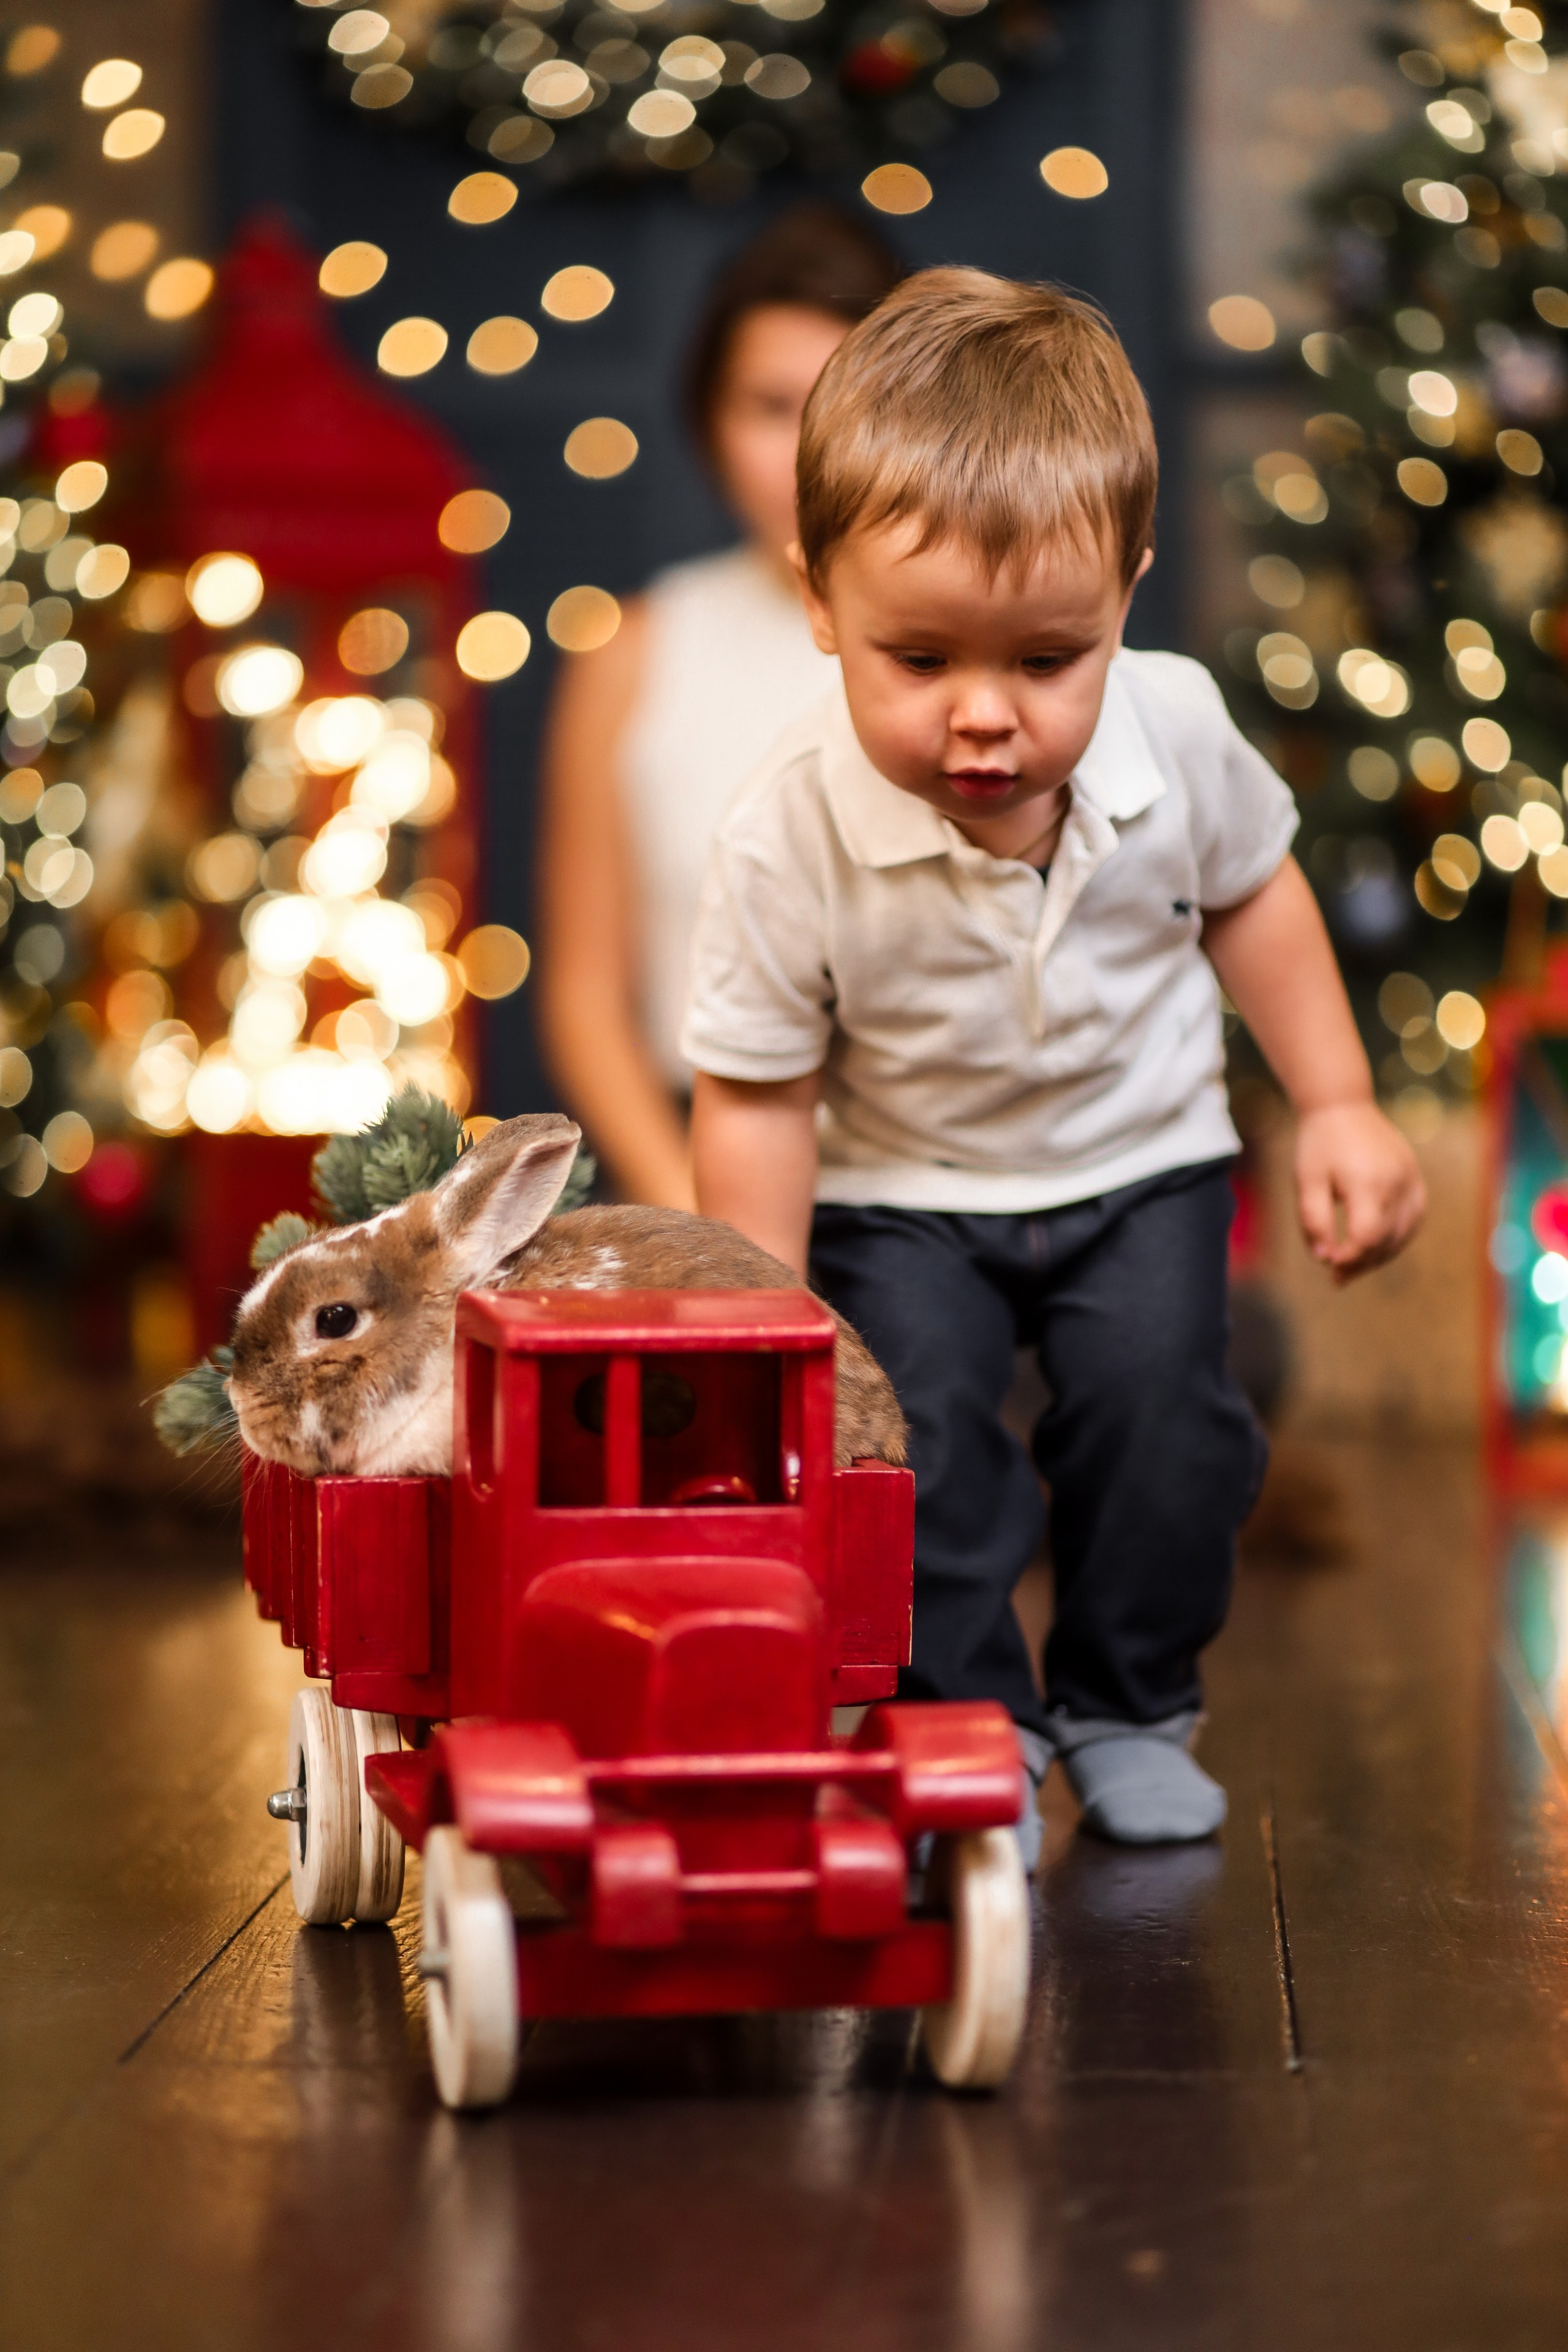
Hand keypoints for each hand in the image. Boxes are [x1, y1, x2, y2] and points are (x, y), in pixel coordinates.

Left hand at [1294, 1100, 1425, 1283]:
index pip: (1367, 1237)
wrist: (1342, 1105)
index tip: (1329, 1266)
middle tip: (1337, 1278)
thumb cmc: (1318, 1143)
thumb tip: (1324, 1258)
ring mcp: (1411, 1178)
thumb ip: (1313, 1221)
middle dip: (1361, 1263)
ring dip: (1380, 1255)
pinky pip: (1414, 1218)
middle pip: (1386, 1240)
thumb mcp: (1306, 1181)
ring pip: (1404, 1233)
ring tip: (1354, 1266)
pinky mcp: (1415, 1176)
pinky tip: (1377, 1247)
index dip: (1349, 1259)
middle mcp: (1397, 1181)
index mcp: (1368, 1182)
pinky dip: (1398, 1238)